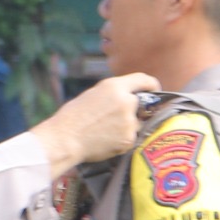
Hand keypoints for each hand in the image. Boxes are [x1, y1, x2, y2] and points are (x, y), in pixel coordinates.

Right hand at [32, 73, 161, 173]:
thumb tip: (131, 97)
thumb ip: (114, 93)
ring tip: (106, 131)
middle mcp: (126, 102)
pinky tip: (106, 140)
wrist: (65, 139)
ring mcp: (129, 122)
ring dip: (128, 126)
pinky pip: (131, 138)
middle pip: (142, 104)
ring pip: (137, 123)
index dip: (151, 85)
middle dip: (134, 111)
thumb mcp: (94, 94)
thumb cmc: (73, 117)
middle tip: (116, 119)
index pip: (143, 80)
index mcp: (115, 86)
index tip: (154, 90)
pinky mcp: (129, 139)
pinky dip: (122, 140)